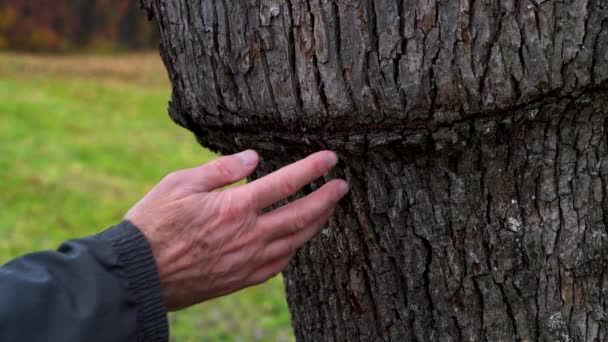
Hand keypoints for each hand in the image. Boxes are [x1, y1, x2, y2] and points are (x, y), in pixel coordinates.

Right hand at [125, 150, 348, 310]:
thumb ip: (221, 170)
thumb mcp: (180, 184)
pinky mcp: (243, 279)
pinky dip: (295, 248)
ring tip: (329, 209)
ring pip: (296, 241)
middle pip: (301, 215)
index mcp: (235, 208)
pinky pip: (280, 264)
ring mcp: (249, 260)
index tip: (331, 159)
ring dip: (317, 223)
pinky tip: (298, 240)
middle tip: (343, 187)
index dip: (312, 169)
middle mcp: (249, 235)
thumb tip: (254, 158)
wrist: (139, 275)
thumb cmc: (153, 224)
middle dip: (327, 199)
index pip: (285, 183)